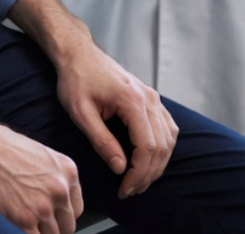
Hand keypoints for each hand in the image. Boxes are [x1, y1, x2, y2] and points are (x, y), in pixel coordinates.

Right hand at [0, 120, 82, 233]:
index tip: (54, 217)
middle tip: (38, 222)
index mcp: (67, 170)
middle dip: (53, 226)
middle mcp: (60, 189)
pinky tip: (19, 228)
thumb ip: (54, 176)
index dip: (62, 215)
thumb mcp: (40, 154)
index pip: (77, 208)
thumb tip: (56, 198)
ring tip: (26, 223)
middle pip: (67, 225)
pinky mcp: (25, 219)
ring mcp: (43, 206)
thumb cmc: (4, 145)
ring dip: (40, 232)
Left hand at [10, 0, 177, 199]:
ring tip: (138, 181)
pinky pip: (167, 127)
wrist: (78, 53)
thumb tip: (120, 168)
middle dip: (147, 175)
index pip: (147, 147)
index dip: (138, 174)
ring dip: (157, 164)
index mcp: (132, 100)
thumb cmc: (76, 80)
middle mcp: (149, 98)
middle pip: (161, 146)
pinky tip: (149, 160)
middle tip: (129, 191)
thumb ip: (101, 140)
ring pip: (169, 139)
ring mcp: (152, 96)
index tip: (123, 190)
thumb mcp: (81, 112)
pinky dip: (163, 148)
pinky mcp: (150, 97)